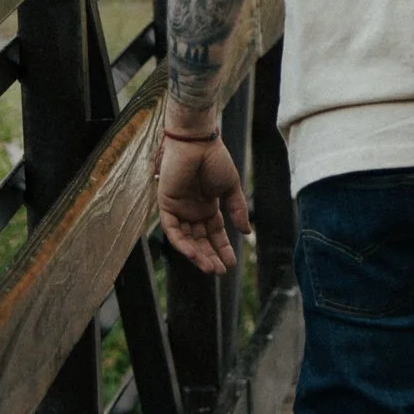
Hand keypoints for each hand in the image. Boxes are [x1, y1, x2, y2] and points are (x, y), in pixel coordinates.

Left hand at [159, 125, 246, 273]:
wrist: (198, 141)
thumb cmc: (215, 158)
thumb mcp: (230, 187)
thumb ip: (237, 210)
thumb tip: (247, 232)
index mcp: (207, 206)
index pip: (215, 233)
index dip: (222, 248)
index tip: (232, 264)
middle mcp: (192, 210)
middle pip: (200, 240)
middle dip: (210, 256)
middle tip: (220, 271)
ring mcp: (179, 209)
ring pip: (186, 239)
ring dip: (197, 255)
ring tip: (210, 268)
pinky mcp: (166, 205)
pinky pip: (173, 231)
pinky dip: (182, 244)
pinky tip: (195, 254)